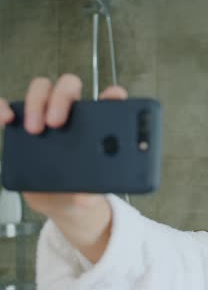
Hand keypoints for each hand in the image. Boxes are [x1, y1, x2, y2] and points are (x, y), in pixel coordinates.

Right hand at [0, 73, 126, 217]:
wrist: (58, 202)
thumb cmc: (82, 192)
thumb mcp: (88, 198)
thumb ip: (91, 196)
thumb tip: (86, 196)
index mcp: (98, 126)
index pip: (110, 100)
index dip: (113, 94)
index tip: (112, 97)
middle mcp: (74, 114)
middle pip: (70, 86)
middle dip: (62, 97)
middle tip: (56, 123)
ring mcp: (47, 116)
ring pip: (42, 88)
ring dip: (37, 101)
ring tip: (34, 129)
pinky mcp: (23, 125)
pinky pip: (12, 106)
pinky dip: (5, 106)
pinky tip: (7, 118)